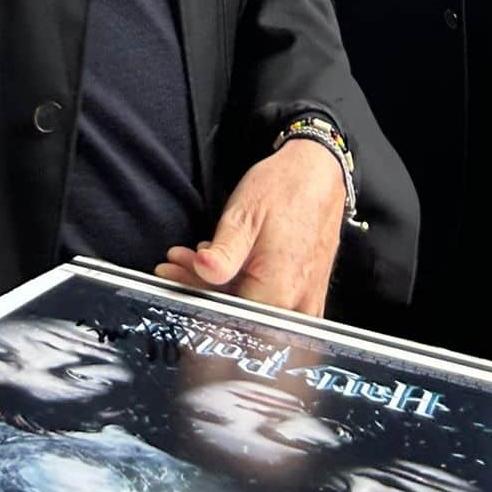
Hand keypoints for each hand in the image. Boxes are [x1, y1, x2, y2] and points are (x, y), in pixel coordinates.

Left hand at [155, 139, 343, 315]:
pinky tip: (226, 267)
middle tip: (176, 266)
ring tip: (195, 260)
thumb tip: (204, 272)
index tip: (173, 279)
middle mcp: (296, 308)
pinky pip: (269, 306)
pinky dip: (242, 289)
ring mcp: (305, 306)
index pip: (226, 316)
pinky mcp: (307, 298)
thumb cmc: (284, 189)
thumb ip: (224, 252)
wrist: (319, 174)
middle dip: (200, 290)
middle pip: (237, 316)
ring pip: (250, 311)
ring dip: (218, 289)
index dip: (195, 298)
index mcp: (278, 292)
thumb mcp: (245, 214)